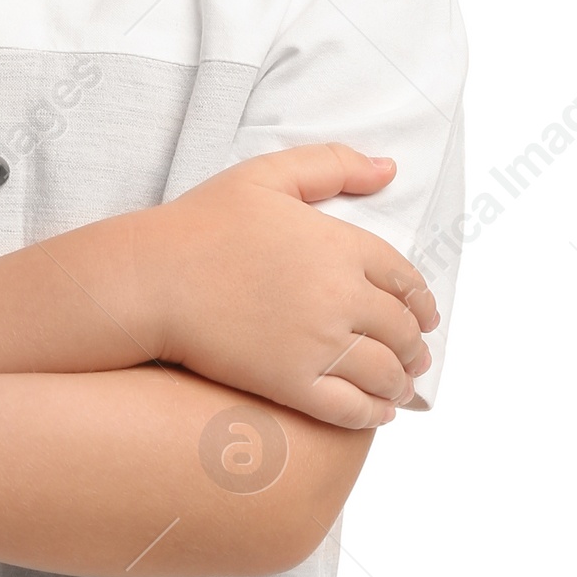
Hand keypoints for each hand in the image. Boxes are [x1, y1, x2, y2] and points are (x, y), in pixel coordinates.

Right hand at [141, 144, 436, 428]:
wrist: (152, 279)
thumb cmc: (200, 225)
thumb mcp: (267, 175)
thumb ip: (332, 164)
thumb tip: (388, 168)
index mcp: (340, 246)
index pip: (404, 278)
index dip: (421, 300)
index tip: (424, 314)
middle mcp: (339, 296)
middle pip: (400, 329)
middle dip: (415, 345)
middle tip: (417, 355)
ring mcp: (317, 344)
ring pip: (383, 371)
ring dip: (401, 381)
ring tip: (402, 386)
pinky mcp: (290, 383)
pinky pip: (349, 407)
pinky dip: (373, 413)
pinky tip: (377, 412)